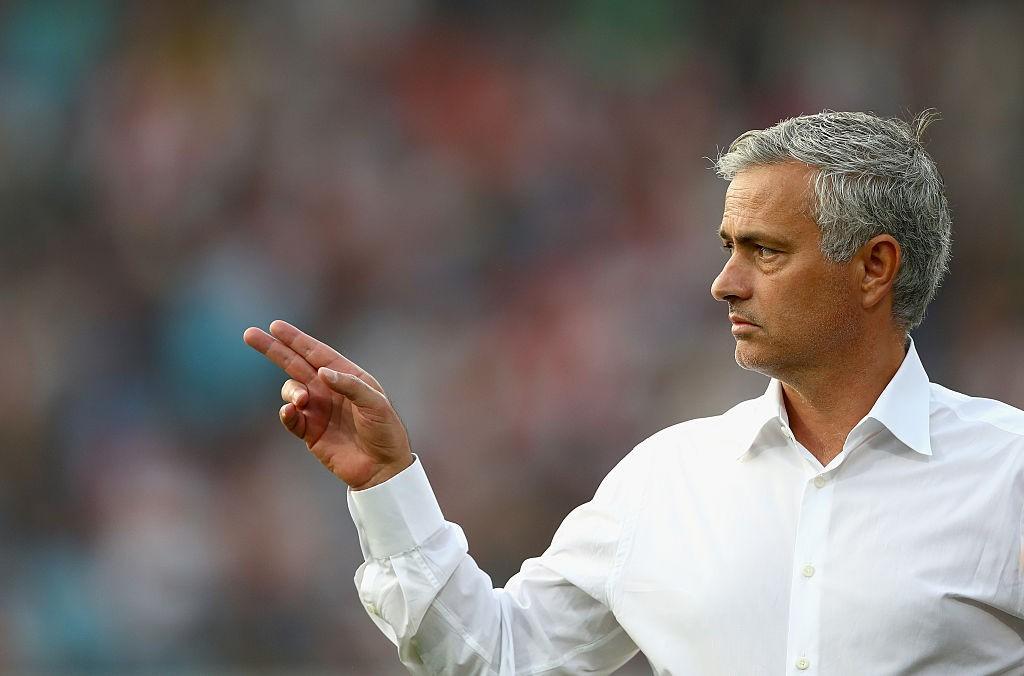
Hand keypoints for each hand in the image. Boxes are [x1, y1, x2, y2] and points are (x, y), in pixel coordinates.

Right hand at [243, 320, 412, 489]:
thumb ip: (350, 385)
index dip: (296, 339)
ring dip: (291, 390)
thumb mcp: (375, 404)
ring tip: (301, 400)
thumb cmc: (385, 431)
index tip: (275, 326)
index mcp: (347, 376)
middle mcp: (329, 389)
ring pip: (291, 390)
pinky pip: (291, 418)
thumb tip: (322, 371)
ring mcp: (318, 410)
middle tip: (250, 334)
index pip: (316, 353)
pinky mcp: (310, 432)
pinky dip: (286, 413)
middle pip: (295, 364)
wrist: (382, 468)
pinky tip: (291, 411)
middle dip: (273, 349)